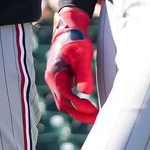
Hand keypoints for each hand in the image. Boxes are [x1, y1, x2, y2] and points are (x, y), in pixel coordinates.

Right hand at [45, 7, 97, 123]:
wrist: (68, 30)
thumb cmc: (76, 40)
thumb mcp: (82, 55)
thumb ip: (83, 73)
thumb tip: (86, 92)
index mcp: (55, 74)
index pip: (66, 97)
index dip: (79, 107)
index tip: (94, 112)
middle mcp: (52, 79)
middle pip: (63, 104)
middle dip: (79, 114)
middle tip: (96, 119)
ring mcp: (55, 80)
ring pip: (63, 102)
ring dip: (77, 111)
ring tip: (94, 116)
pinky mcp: (60, 80)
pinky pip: (65, 97)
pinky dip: (75, 104)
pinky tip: (87, 106)